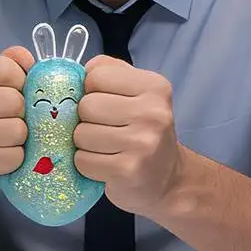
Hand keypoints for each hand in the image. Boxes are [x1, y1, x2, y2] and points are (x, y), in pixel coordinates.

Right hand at [0, 47, 34, 207]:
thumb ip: (8, 65)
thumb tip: (27, 58)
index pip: (5, 69)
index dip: (20, 84)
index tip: (11, 95)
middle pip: (15, 101)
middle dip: (20, 115)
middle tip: (5, 124)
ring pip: (17, 130)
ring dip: (18, 140)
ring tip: (1, 142)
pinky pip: (13, 157)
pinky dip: (14, 160)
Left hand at [72, 56, 185, 218]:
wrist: (169, 180)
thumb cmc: (144, 131)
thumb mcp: (138, 93)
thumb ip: (110, 73)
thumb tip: (82, 70)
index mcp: (155, 87)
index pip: (96, 75)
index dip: (92, 90)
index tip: (105, 104)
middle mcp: (153, 113)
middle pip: (86, 106)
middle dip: (86, 119)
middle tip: (105, 129)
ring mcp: (142, 143)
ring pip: (81, 134)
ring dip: (85, 144)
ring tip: (106, 148)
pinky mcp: (128, 170)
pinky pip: (83, 161)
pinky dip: (87, 164)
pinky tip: (105, 165)